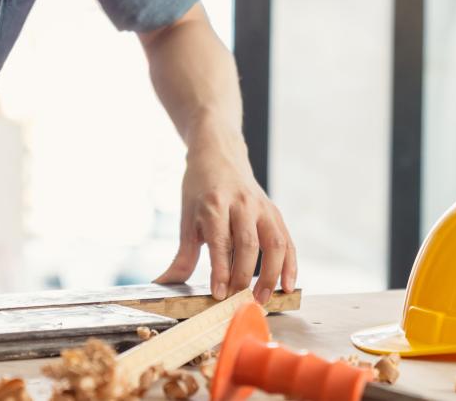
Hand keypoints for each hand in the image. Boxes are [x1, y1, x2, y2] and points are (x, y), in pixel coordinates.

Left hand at [154, 132, 296, 304]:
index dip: (221, 270)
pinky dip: (290, 264)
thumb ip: (182, 256)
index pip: (220, 241)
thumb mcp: (187, 218)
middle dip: (244, 276)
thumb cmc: (200, 189)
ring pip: (273, 242)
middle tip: (240, 301)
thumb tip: (165, 284)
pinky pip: (287, 240)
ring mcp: (261, 207)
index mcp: (214, 204)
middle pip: (248, 243)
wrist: (219, 155)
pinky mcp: (274, 212)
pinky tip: (287, 285)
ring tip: (264, 298)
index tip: (219, 294)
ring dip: (271, 274)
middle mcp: (241, 203)